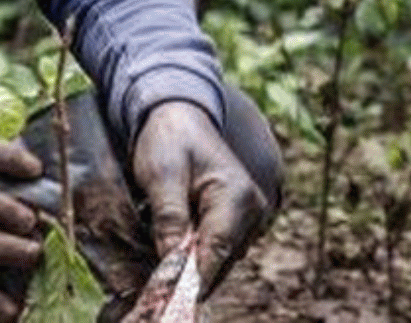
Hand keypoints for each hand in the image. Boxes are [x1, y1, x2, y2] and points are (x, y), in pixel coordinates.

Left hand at [131, 100, 272, 295]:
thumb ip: (169, 217)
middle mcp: (253, 211)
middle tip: (157, 284)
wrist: (179, 115)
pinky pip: (219, 249)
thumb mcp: (161, 175)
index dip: (193, 278)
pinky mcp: (239, 220)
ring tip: (163, 262)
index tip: (168, 295)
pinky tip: (175, 249)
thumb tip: (172, 260)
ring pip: (220, 259)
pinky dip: (198, 255)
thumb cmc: (169, 140)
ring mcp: (249, 217)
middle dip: (190, 274)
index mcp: (236, 197)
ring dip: (193, 265)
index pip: (216, 251)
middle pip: (221, 261)